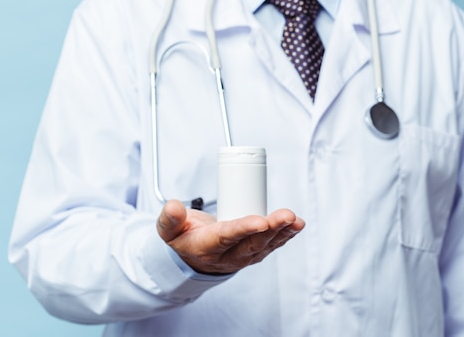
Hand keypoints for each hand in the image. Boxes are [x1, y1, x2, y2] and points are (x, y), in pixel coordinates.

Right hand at [156, 200, 304, 274]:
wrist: (192, 258)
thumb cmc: (183, 238)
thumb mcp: (167, 231)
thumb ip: (169, 219)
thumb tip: (174, 206)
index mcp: (206, 248)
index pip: (227, 237)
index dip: (244, 228)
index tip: (260, 220)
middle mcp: (228, 256)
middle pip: (252, 243)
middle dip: (271, 229)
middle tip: (286, 216)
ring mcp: (243, 256)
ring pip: (265, 245)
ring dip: (282, 232)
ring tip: (295, 220)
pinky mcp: (253, 252)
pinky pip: (271, 245)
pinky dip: (285, 235)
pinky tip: (296, 225)